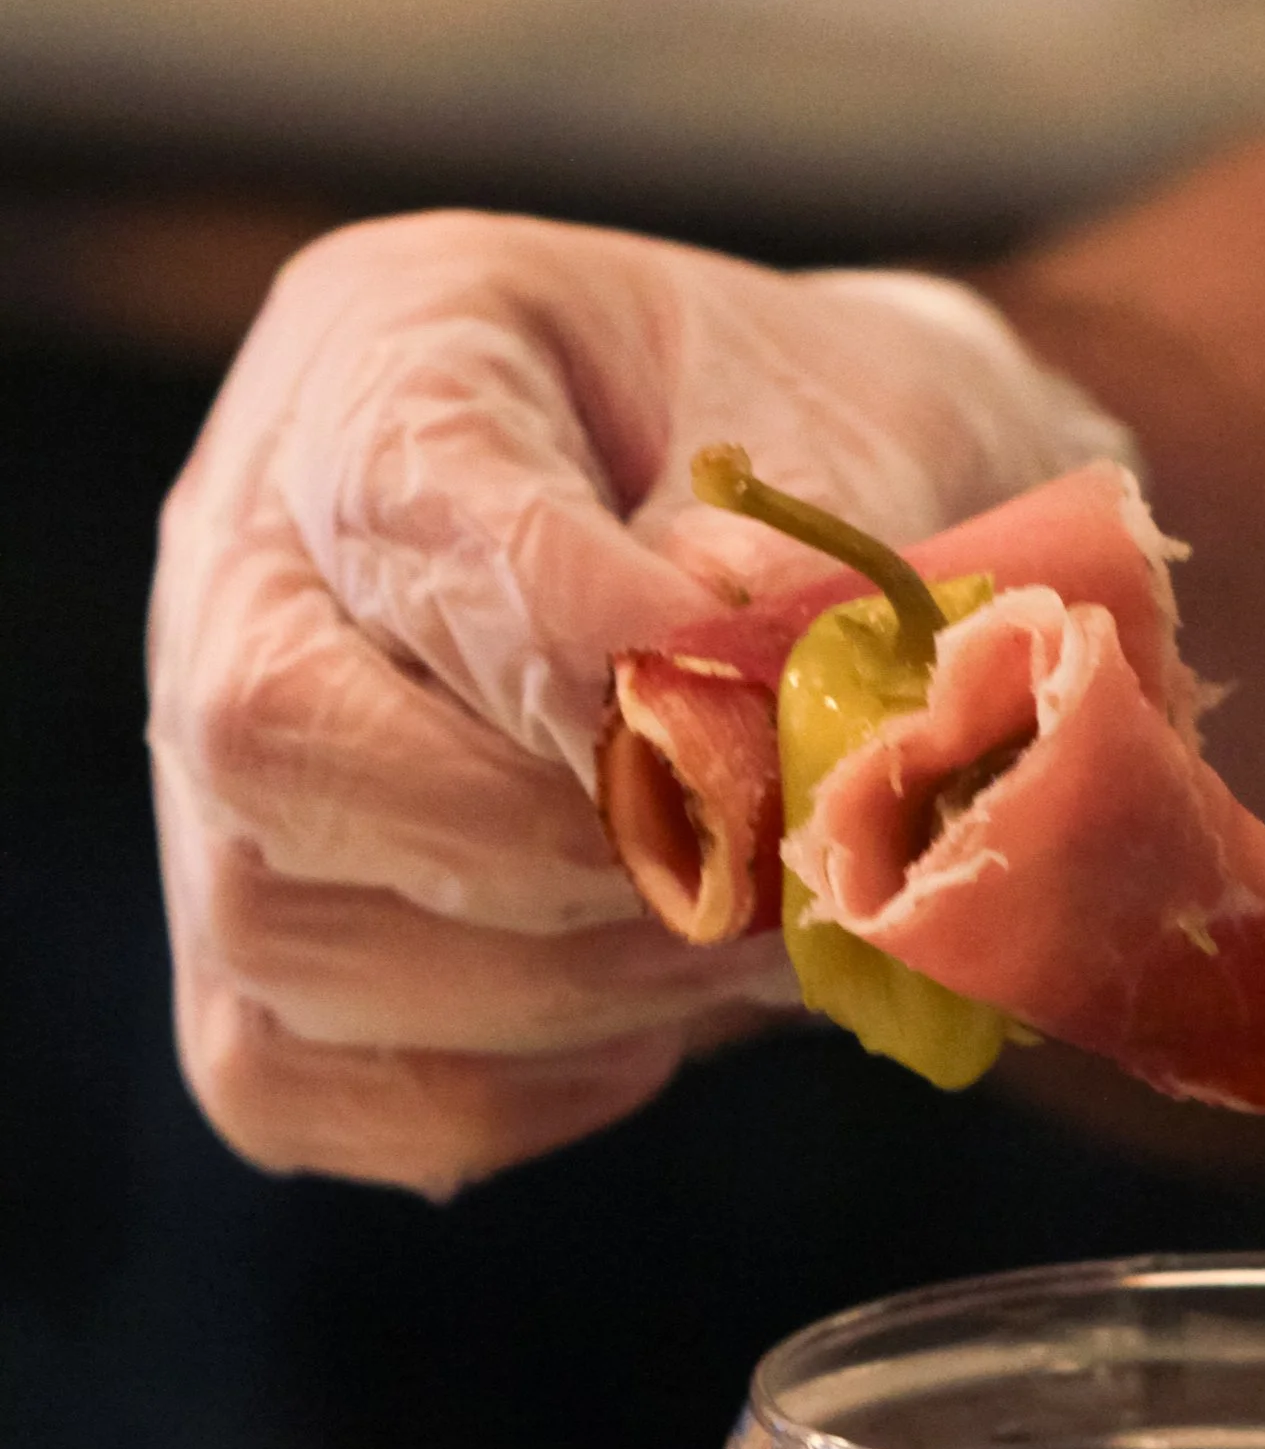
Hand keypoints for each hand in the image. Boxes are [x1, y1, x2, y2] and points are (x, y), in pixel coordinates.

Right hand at [149, 210, 1126, 1191]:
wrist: (832, 548)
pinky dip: (489, 1093)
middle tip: (747, 876)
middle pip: (267, 739)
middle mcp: (237, 556)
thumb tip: (712, 706)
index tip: (746, 730)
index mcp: (387, 354)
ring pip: (280, 940)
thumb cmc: (840, 472)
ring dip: (552, 984)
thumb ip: (796, 562)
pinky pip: (296, 1084)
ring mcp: (211, 768)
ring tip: (733, 952)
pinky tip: (639, 1032)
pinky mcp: (250, 961)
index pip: (402, 518)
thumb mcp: (868, 441)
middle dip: (543, 842)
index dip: (579, 654)